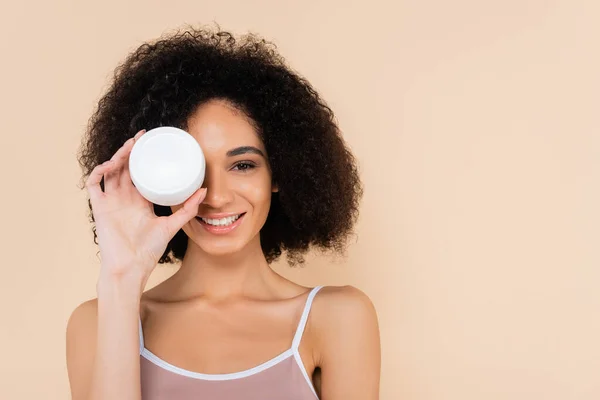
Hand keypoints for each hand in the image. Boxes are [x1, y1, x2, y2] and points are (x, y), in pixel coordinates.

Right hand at [85, 129, 206, 285]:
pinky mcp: (99, 207)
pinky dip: (100, 171)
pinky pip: (94, 184)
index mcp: (139, 201)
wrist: (130, 267)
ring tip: (130, 146)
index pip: (139, 173)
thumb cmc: (148, 251)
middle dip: (130, 151)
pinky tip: (111, 164)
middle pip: (124, 168)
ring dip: (118, 156)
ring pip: (110, 171)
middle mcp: (124, 198)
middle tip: (141, 136)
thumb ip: (187, 210)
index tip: (152, 144)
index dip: (143, 158)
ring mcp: (110, 201)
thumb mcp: (172, 225)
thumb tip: (204, 192)